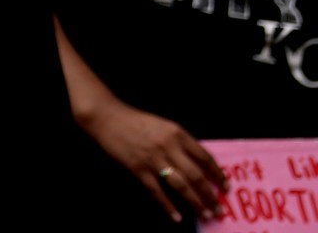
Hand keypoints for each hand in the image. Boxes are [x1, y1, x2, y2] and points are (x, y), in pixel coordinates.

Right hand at [80, 97, 224, 221]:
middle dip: (210, 195)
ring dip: (195, 202)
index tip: (226, 187)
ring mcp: (153, 158)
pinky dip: (168, 206)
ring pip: (180, 185)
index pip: (205, 157)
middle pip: (196, 175)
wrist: (107, 117)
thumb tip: (198, 165)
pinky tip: (177, 217)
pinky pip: (156, 191)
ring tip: (205, 214)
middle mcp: (168, 146)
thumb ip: (180, 143)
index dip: (218, 174)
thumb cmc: (136, 121)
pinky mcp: (138, 168)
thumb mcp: (164, 126)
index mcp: (177, 134)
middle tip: (219, 209)